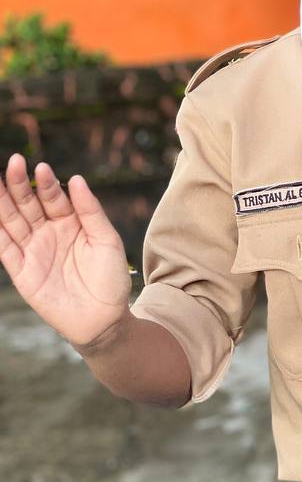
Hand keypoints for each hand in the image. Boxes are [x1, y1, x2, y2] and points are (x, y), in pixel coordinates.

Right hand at [0, 153, 130, 345]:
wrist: (104, 319)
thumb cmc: (111, 278)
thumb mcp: (106, 239)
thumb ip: (90, 210)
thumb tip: (76, 179)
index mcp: (70, 222)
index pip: (53, 197)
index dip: (46, 183)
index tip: (41, 167)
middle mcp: (48, 233)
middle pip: (28, 204)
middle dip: (19, 184)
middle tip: (14, 163)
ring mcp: (33, 251)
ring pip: (12, 221)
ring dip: (3, 202)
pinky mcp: (22, 271)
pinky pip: (5, 248)